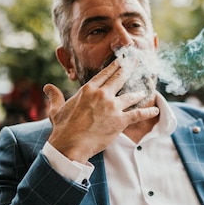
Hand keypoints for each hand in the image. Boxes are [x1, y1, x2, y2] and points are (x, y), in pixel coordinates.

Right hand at [43, 58, 159, 162]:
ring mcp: (112, 107)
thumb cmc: (63, 128)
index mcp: (88, 89)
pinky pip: (138, 114)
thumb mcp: (56, 110)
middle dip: (129, 68)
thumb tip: (48, 87)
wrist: (70, 146)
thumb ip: (55, 97)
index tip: (122, 59)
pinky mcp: (120, 121)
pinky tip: (156, 110)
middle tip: (138, 61)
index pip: (105, 73)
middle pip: (119, 78)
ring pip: (130, 96)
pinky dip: (148, 112)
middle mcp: (102, 95)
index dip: (115, 65)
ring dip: (138, 93)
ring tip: (143, 91)